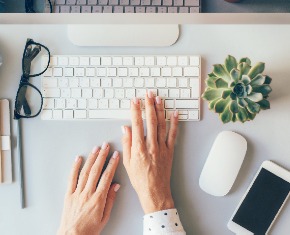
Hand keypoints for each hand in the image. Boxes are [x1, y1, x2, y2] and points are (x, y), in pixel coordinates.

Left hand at [58, 143, 119, 234]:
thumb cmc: (89, 230)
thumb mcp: (104, 217)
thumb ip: (110, 200)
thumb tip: (115, 186)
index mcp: (98, 199)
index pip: (107, 176)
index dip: (112, 164)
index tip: (115, 155)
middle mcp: (87, 193)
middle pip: (96, 170)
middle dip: (102, 156)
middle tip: (106, 146)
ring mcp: (77, 193)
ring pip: (85, 171)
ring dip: (91, 158)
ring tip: (95, 148)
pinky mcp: (68, 194)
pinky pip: (71, 178)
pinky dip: (75, 167)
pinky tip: (78, 159)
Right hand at [122, 92, 178, 213]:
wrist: (154, 191)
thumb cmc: (140, 179)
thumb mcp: (127, 162)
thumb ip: (127, 143)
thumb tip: (126, 128)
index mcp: (138, 148)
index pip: (136, 124)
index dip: (135, 110)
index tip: (134, 101)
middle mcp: (151, 145)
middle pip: (150, 121)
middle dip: (149, 105)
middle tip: (148, 94)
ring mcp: (162, 147)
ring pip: (161, 125)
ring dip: (160, 110)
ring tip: (159, 99)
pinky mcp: (170, 151)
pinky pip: (173, 135)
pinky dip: (175, 123)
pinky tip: (175, 114)